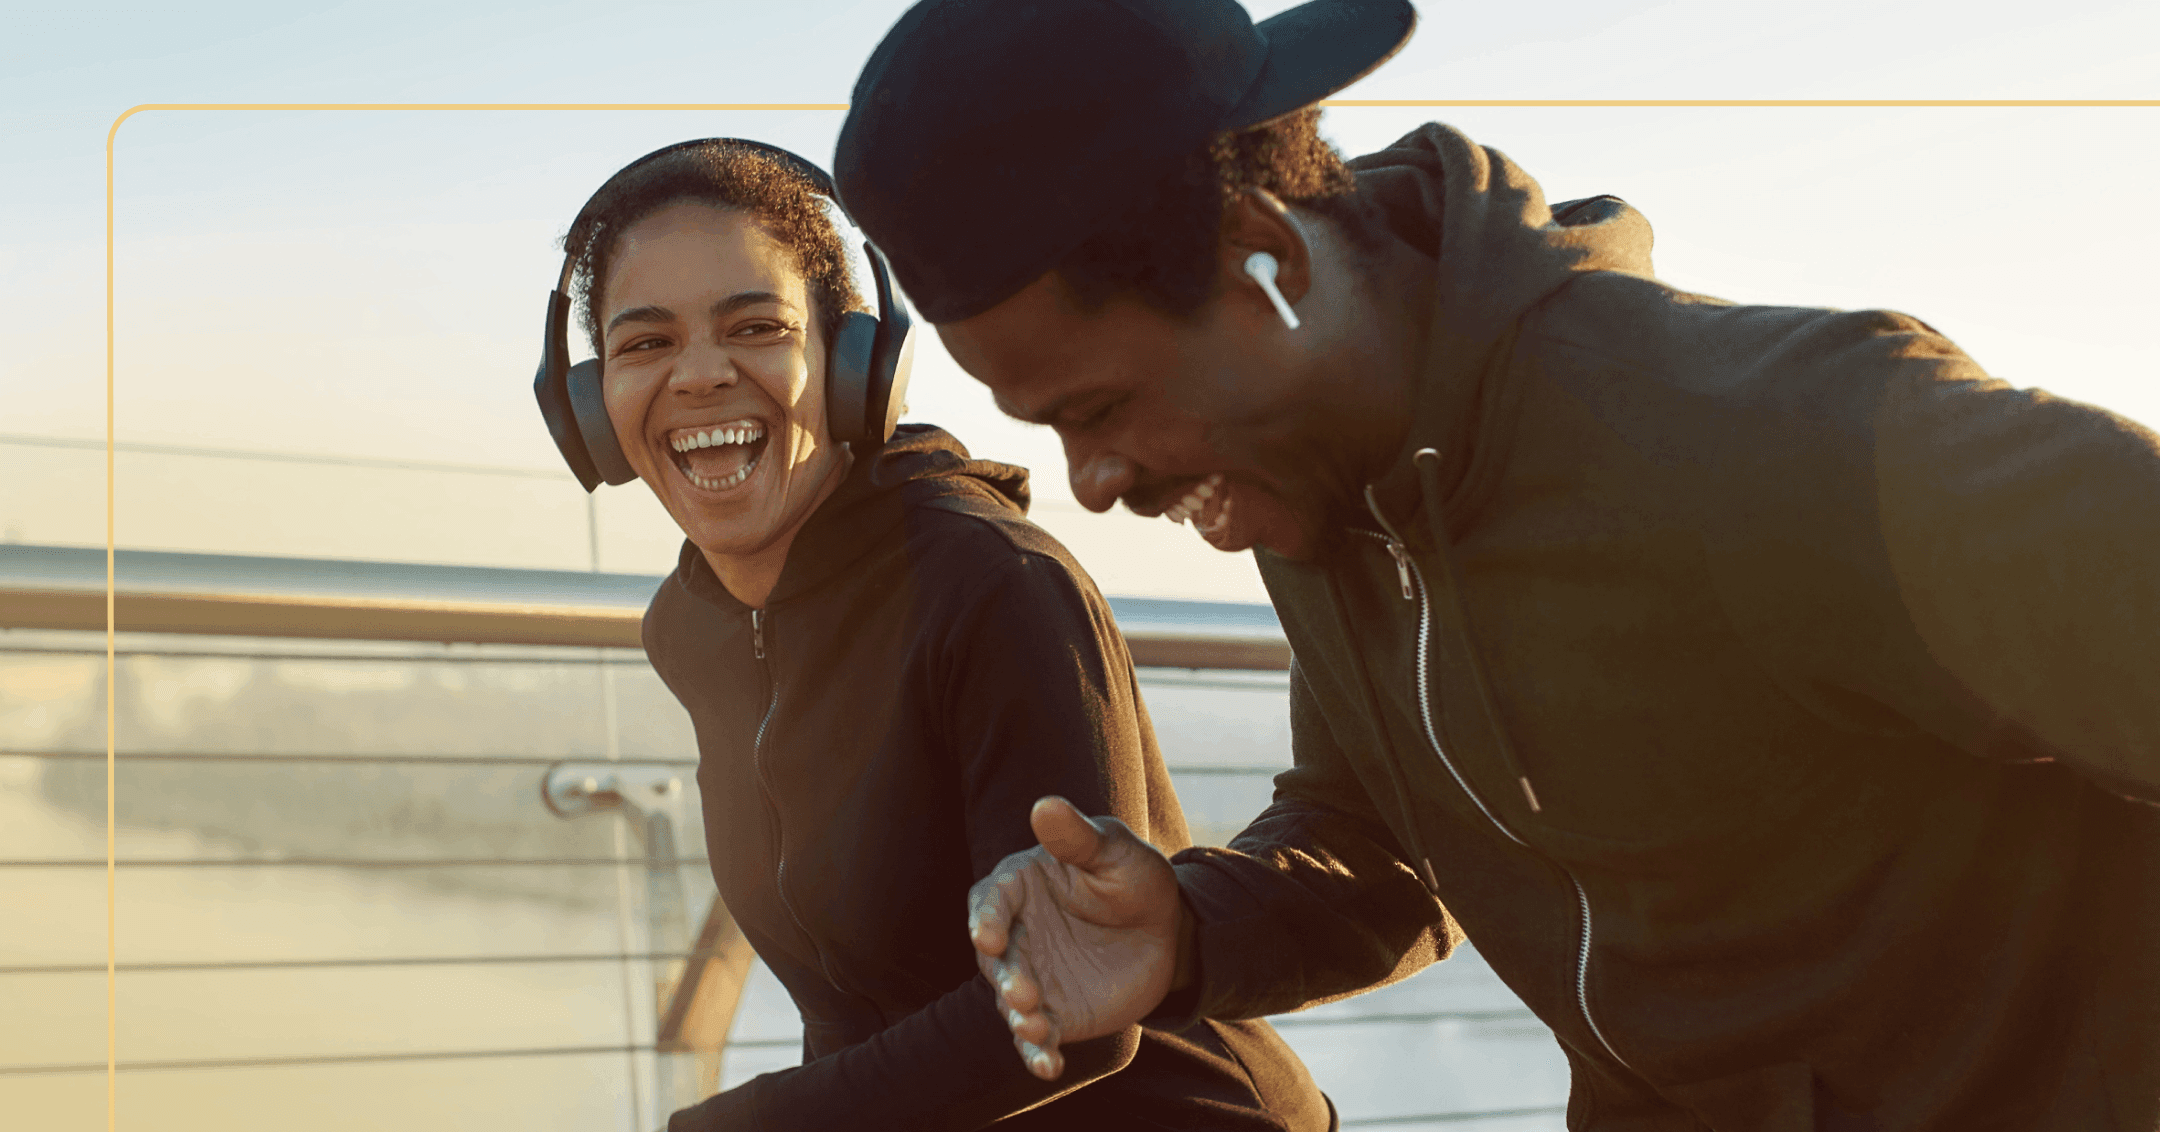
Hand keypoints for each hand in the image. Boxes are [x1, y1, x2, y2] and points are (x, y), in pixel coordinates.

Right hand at [966, 796, 1185, 1080]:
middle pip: (996, 958)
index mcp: (1019, 886)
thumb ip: (1078, 838)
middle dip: (1004, 977)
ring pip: (1011, 1001)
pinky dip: (1037, 1053)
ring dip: (1018, 1017)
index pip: (990, 901)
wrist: (1166, 931)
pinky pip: (1036, 1037)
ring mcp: (1030, 977)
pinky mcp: (1052, 1013)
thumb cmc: (1134, 878)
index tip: (987, 937)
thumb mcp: (1115, 851)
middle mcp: (1015, 934)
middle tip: (1022, 992)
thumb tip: (1045, 805)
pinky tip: (1049, 1067)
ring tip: (1036, 1027)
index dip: (987, 918)